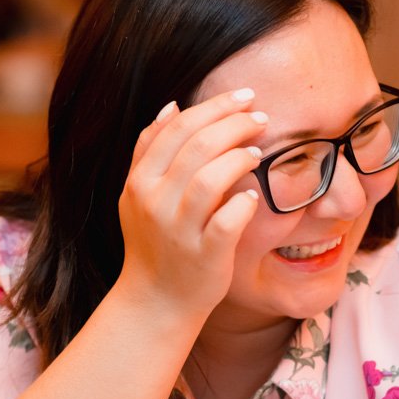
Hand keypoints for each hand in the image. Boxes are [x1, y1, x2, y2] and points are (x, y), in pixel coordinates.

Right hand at [115, 89, 265, 315]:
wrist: (156, 300)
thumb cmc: (155, 243)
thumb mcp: (138, 195)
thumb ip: (149, 150)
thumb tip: (171, 106)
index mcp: (140, 182)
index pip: (178, 128)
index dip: (215, 107)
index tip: (245, 98)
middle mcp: (156, 203)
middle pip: (198, 146)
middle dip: (235, 124)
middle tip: (260, 118)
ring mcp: (179, 231)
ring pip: (211, 179)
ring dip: (240, 158)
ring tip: (258, 152)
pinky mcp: (205, 256)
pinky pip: (227, 222)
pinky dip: (244, 204)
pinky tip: (254, 196)